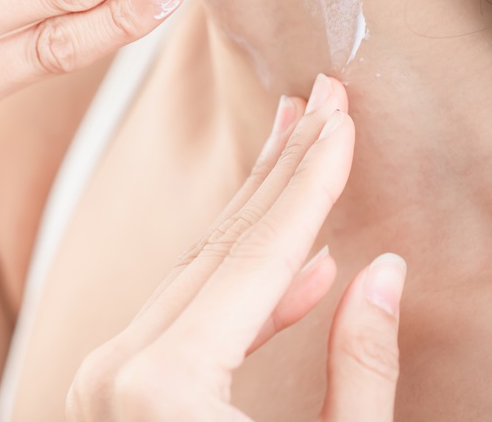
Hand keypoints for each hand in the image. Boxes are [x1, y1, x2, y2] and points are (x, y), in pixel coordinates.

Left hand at [66, 76, 405, 421]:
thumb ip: (359, 372)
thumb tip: (385, 275)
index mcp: (165, 387)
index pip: (257, 261)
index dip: (309, 184)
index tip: (341, 119)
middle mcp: (120, 372)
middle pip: (220, 248)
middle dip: (283, 169)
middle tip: (321, 99)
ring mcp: (106, 381)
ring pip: (195, 275)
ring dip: (258, 213)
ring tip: (301, 146)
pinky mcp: (113, 394)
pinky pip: (181, 320)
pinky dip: (239, 291)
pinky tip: (299, 266)